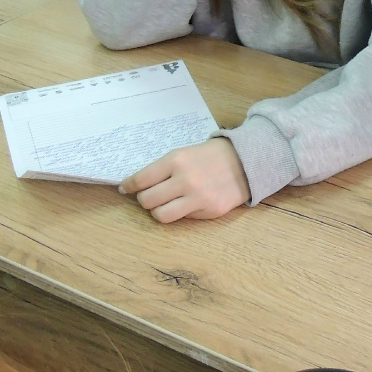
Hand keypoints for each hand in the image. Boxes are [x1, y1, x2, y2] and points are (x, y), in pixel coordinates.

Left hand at [118, 138, 250, 222]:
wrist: (246, 161)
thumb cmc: (209, 156)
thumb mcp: (184, 153)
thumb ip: (162, 169)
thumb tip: (136, 185)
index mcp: (176, 160)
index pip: (141, 179)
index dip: (129, 185)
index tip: (126, 188)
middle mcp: (185, 179)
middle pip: (147, 200)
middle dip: (144, 199)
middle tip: (149, 196)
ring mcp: (198, 198)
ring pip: (161, 215)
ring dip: (158, 211)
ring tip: (165, 204)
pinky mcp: (209, 211)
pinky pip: (182, 218)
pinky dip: (180, 213)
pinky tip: (187, 203)